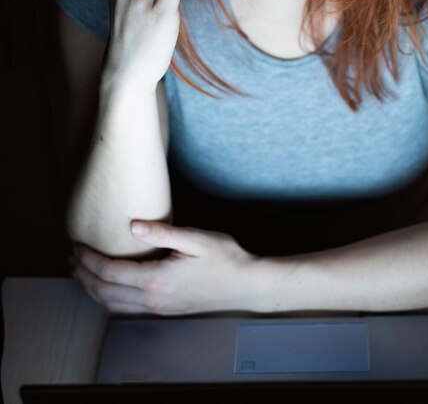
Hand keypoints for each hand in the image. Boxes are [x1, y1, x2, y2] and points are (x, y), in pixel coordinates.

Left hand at [70, 221, 258, 314]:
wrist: (246, 285)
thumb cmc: (226, 258)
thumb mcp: (197, 238)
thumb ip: (162, 232)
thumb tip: (131, 226)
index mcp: (157, 279)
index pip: (109, 272)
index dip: (88, 260)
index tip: (77, 245)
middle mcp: (153, 299)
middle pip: (104, 293)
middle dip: (83, 276)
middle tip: (72, 258)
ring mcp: (159, 308)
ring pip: (112, 305)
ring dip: (92, 290)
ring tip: (82, 273)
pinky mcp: (166, 310)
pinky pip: (126, 309)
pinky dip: (108, 299)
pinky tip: (110, 288)